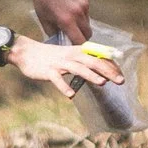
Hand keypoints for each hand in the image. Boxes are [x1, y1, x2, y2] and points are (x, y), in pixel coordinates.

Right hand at [11, 37, 125, 99]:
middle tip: (121, 81)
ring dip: (90, 76)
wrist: (26, 52)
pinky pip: (57, 79)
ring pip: (77, 69)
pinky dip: (64, 87)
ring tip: (103, 83)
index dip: (110, 65)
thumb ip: (83, 61)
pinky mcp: (48, 71)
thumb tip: (100, 70)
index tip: (121, 74)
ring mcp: (59, 63)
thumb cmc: (50, 56)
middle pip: (92, 62)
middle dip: (107, 71)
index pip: (97, 57)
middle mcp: (70, 56)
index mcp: (77, 52)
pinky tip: (71, 95)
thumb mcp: (68, 55)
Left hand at [27, 0, 90, 43]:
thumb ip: (55, 36)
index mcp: (66, 20)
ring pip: (88, 26)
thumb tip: (63, 47)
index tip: (73, 52)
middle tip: (72, 41)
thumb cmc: (42, 4)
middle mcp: (77, 14)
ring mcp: (83, 7)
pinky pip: (87, 17)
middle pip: (87, 36)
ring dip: (81, 30)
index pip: (79, 41)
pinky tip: (71, 15)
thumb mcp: (45, 22)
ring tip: (70, 27)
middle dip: (81, 40)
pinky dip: (81, 20)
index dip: (77, 49)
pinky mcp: (85, 2)